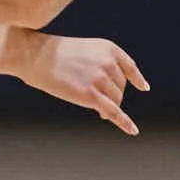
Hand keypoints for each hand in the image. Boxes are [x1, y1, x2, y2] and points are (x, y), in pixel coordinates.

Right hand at [13, 31, 146, 133]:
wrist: (36, 56)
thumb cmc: (55, 54)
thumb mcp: (86, 51)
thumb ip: (101, 65)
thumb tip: (111, 92)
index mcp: (109, 48)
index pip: (129, 67)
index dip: (136, 78)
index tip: (143, 87)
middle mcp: (108, 63)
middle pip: (121, 87)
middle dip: (112, 94)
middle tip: (95, 98)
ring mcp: (100, 79)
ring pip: (116, 100)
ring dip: (110, 107)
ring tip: (96, 109)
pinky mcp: (90, 95)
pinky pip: (113, 112)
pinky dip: (124, 122)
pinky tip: (132, 130)